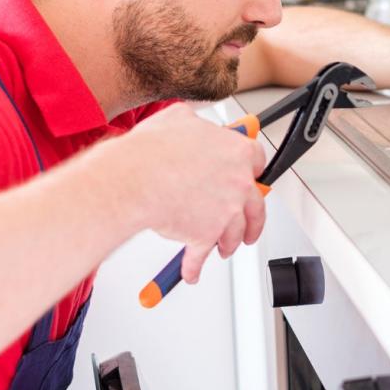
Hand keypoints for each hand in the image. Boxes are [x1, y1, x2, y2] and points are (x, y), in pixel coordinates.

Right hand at [88, 103, 266, 282]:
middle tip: (249, 224)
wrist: (132, 180)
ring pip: (235, 233)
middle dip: (252, 218)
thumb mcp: (178, 118)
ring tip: (222, 247)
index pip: (257, 161)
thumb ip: (194, 122)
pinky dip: (194, 267)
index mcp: (236, 152)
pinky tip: (191, 271)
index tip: (250, 175)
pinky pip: (200, 257)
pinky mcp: (206, 236)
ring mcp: (225, 212)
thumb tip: (193, 123)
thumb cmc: (150, 151)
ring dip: (228, 242)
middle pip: (256, 205)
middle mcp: (237, 183)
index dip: (252, 171)